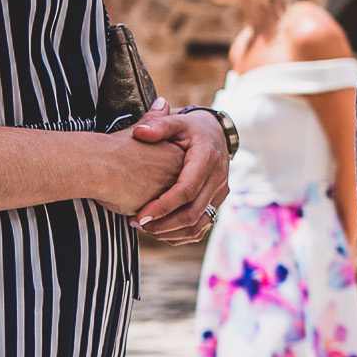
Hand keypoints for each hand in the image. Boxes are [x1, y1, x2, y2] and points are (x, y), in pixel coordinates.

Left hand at [127, 102, 229, 242]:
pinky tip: (158, 230)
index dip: (163, 207)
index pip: (186, 191)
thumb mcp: (176, 122)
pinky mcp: (217, 203)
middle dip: (163, 225)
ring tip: (144, 228)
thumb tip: (140, 132)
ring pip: (198, 226)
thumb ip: (157, 125)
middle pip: (193, 214)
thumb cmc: (190, 129)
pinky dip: (180, 234)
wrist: (216, 134)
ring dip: (170, 233)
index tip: (139, 216)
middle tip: (136, 224)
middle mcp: (219, 180)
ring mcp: (220, 194)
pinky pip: (201, 227)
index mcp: (208, 159)